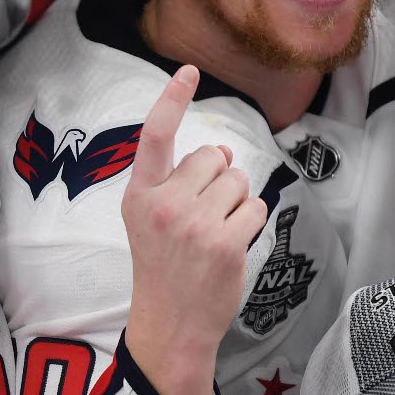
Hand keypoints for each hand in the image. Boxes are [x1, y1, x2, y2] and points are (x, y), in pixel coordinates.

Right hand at [121, 66, 267, 394]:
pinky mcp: (225, 243)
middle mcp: (164, 204)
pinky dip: (250, 222)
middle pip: (213, 156)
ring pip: (238, 180)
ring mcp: (194, 224)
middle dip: (218, 177)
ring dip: (236, 201)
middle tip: (203, 214)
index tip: (188, 71)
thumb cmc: (163, 266)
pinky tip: (230, 244)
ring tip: (214, 232)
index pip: (155, 136)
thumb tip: (226, 152)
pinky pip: (254, 207)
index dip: (172, 99)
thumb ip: (179, 181)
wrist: (170, 322)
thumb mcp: (150, 219)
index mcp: (139, 195)